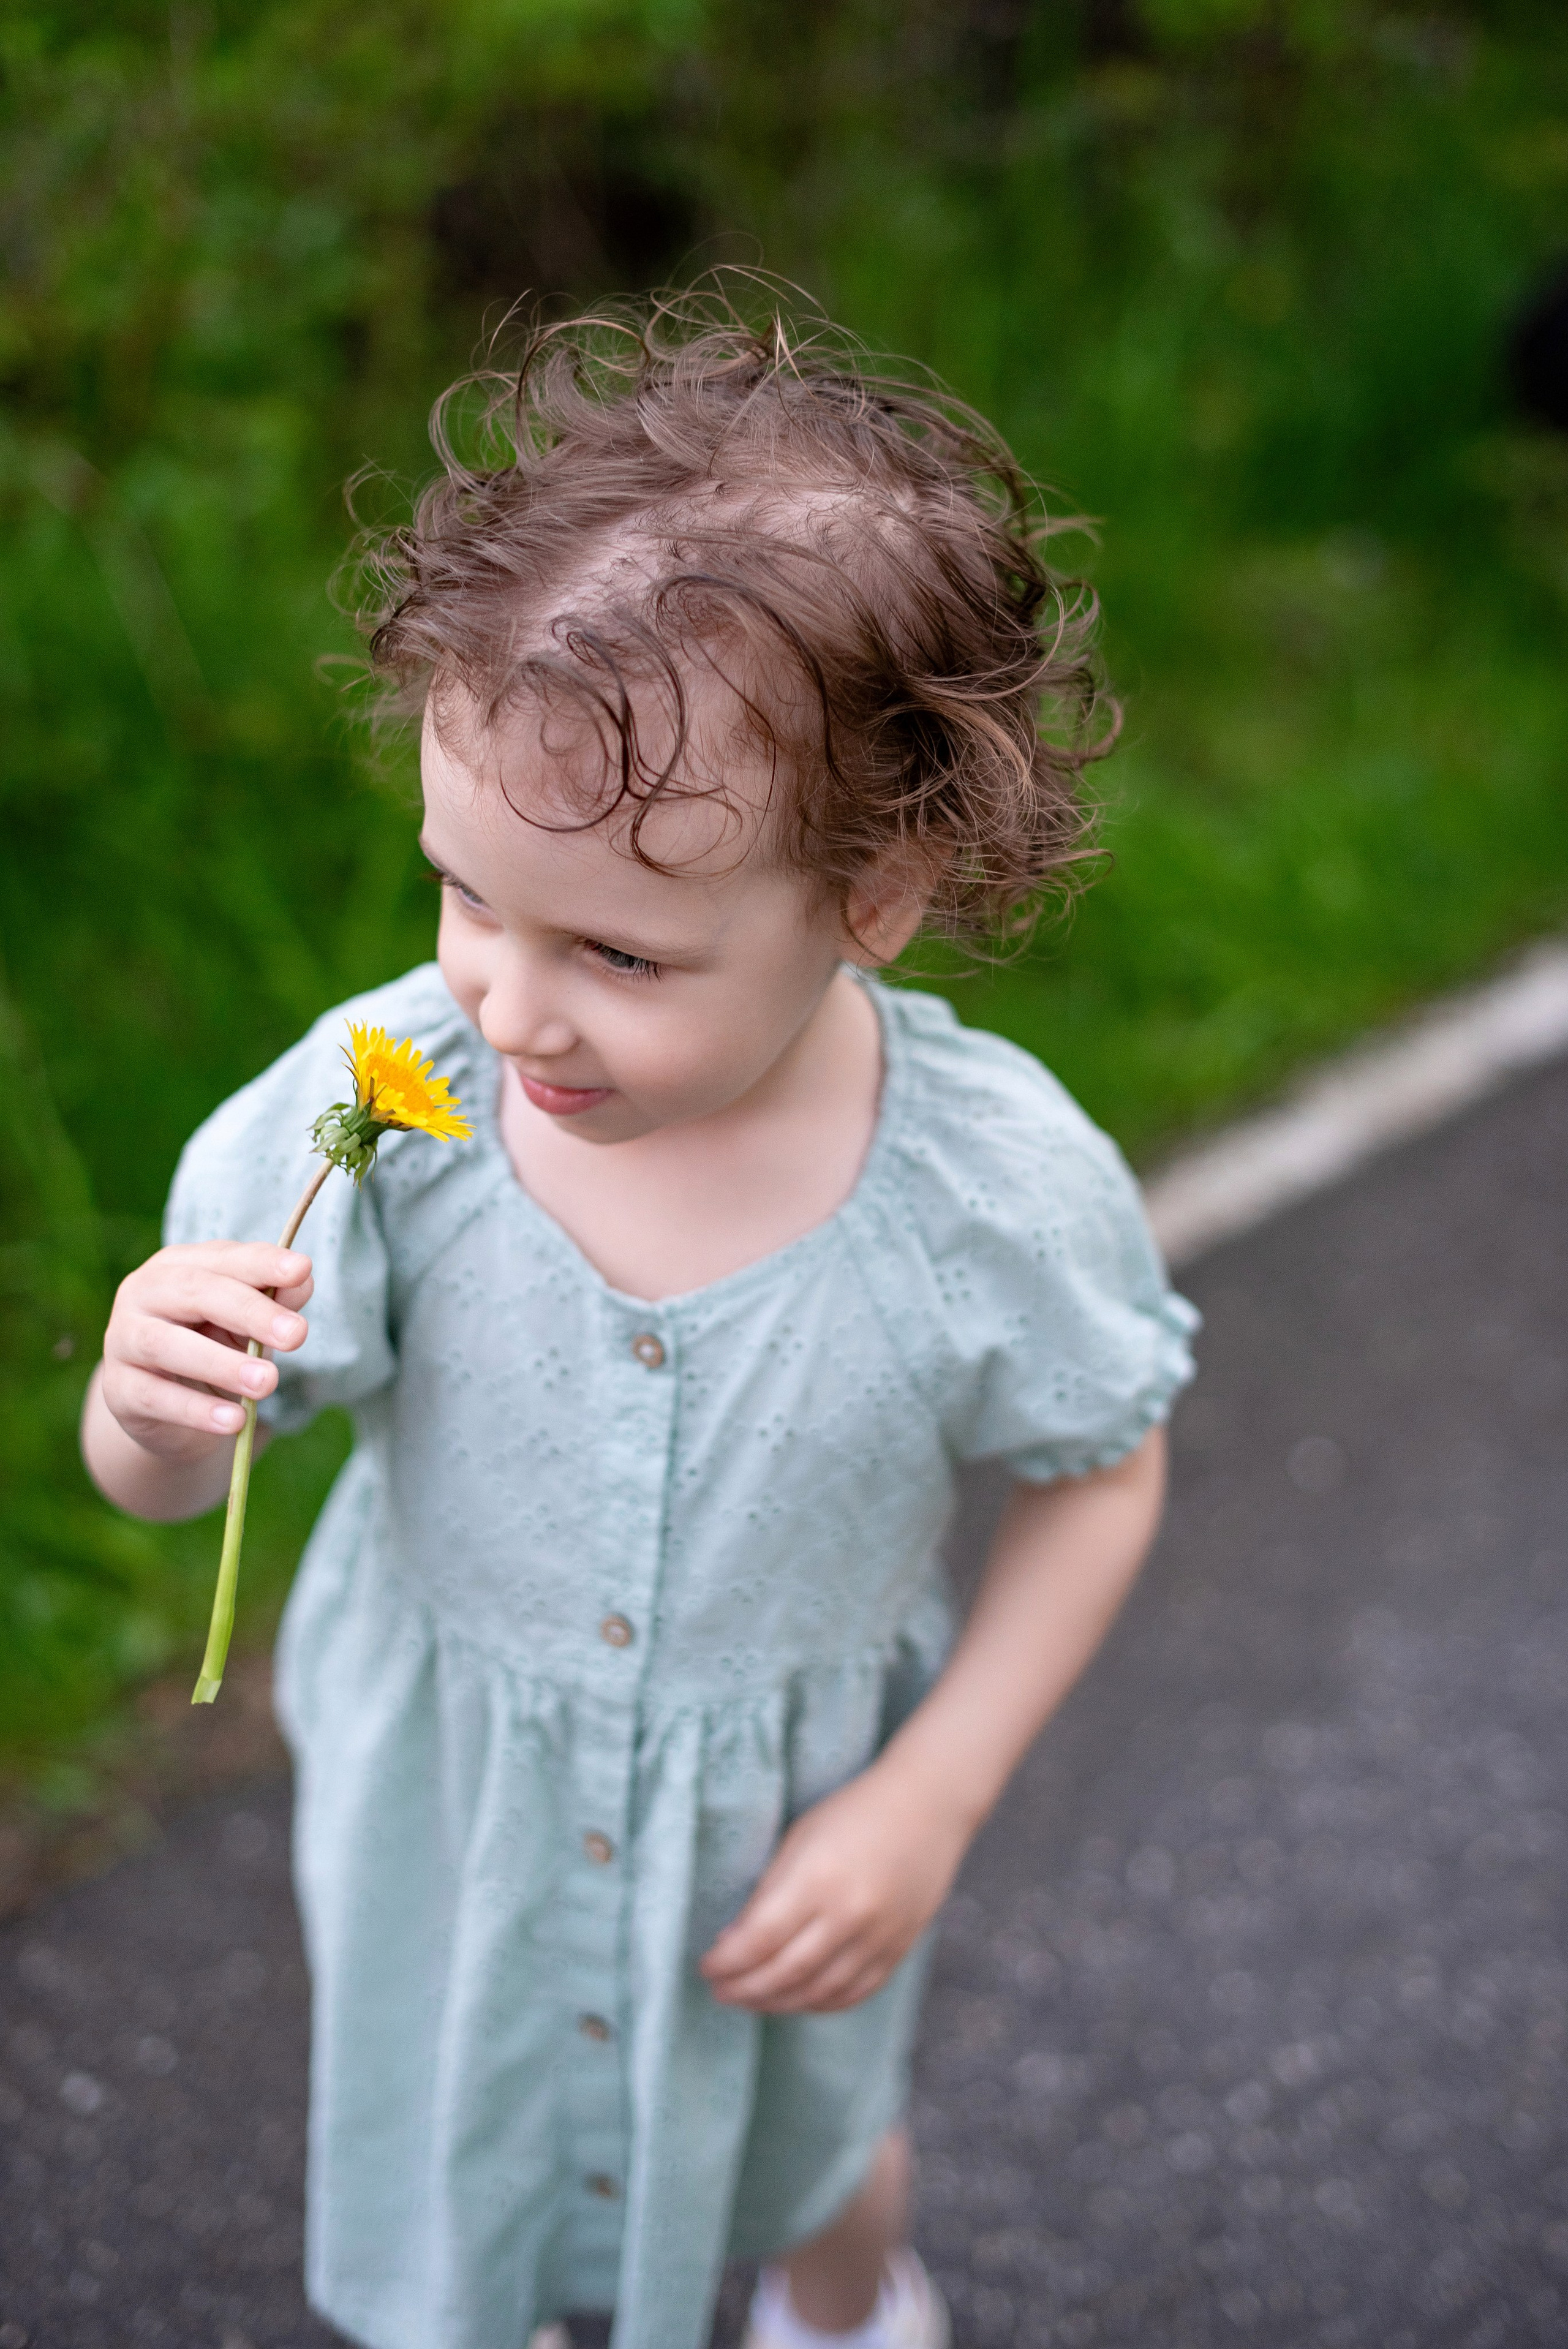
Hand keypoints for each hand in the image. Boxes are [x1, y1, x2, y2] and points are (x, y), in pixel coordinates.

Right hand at [98, 1242, 313, 1462]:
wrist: (169, 1410)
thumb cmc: (214, 1347)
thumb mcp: (249, 1324)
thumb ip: (274, 1301)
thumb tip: (302, 1281)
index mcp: (178, 1265)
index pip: (223, 1258)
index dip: (262, 1263)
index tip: (301, 1270)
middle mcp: (142, 1292)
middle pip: (194, 1292)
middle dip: (249, 1312)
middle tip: (296, 1335)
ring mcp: (122, 1340)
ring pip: (166, 1344)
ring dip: (221, 1364)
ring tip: (267, 1382)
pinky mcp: (118, 1389)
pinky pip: (155, 1397)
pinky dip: (197, 1410)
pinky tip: (235, 1420)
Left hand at [699, 1757, 971, 2015]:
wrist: (927, 1806)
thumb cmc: (853, 1812)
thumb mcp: (799, 1839)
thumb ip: (768, 1892)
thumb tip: (731, 1942)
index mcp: (817, 1879)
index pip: (759, 1940)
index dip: (726, 1962)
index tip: (705, 1967)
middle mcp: (850, 1915)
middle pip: (785, 1973)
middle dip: (744, 1989)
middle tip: (719, 1992)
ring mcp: (879, 1937)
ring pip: (818, 1992)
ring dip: (777, 2004)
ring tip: (750, 1999)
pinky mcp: (898, 1948)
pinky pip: (854, 1993)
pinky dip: (820, 2004)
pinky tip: (796, 2000)